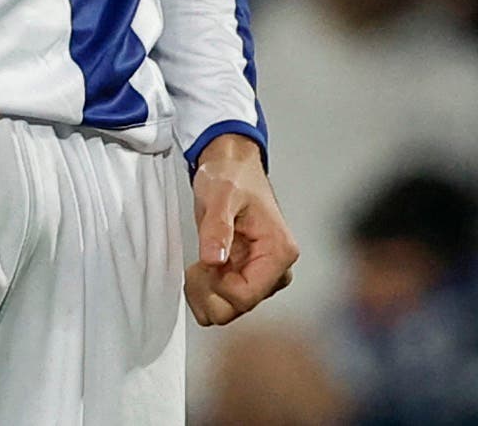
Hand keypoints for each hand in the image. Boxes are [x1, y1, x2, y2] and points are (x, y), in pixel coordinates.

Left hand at [186, 135, 298, 324]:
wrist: (230, 166)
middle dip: (209, 290)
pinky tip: (203, 268)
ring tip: (199, 264)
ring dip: (206, 292)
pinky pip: (223, 303)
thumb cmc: (231, 176)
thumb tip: (214, 260)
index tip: (206, 262)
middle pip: (237, 309)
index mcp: (279, 252)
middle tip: (198, 263)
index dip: (218, 286)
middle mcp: (277, 270)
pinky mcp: (247, 277)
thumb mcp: (220, 195)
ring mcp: (262, 276)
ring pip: (228, 311)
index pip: (246, 297)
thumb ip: (217, 227)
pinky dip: (206, 292)